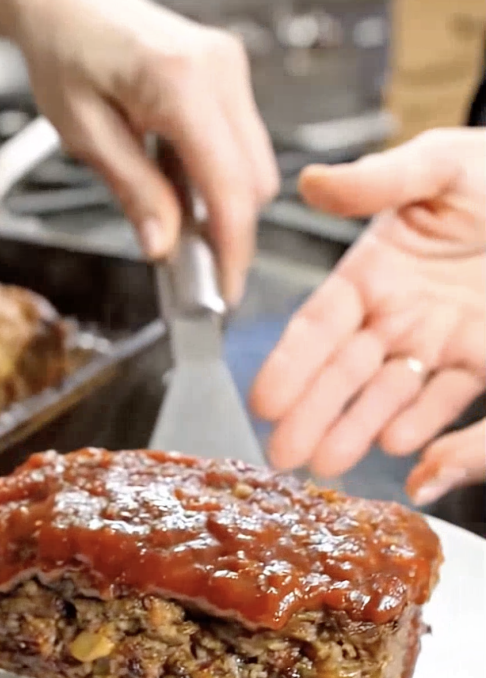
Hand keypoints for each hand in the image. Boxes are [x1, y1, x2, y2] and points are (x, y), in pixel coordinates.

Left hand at [12, 0, 278, 303]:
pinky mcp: (230, 77)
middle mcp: (220, 70)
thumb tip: (165, 246)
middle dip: (230, 232)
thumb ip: (134, 191)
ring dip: (224, 206)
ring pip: (256, 168)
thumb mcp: (85, 133)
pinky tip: (181, 184)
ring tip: (177, 218)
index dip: (232, 249)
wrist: (67, 3)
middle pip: (256, 182)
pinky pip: (243, 146)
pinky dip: (219, 179)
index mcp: (180, 82)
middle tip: (192, 267)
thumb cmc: (66, 52)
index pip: (229, 187)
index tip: (225, 291)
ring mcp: (231, 70)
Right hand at [251, 128, 485, 495]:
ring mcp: (440, 343)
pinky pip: (452, 400)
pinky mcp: (483, 360)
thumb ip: (380, 181)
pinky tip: (402, 445)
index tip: (264, 399)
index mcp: (375, 272)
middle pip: (345, 372)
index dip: (291, 362)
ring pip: (391, 396)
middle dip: (312, 413)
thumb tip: (312, 183)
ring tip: (329, 461)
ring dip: (358, 429)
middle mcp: (399, 316)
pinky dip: (429, 425)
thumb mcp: (441, 165)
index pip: (321, 325)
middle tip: (281, 453)